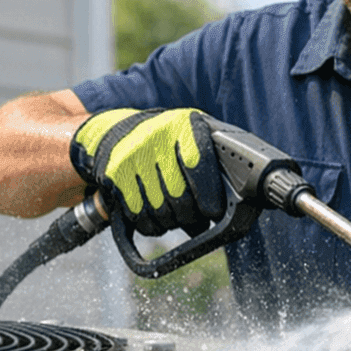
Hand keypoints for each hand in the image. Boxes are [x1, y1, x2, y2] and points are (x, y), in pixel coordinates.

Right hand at [69, 108, 224, 234]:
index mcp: (184, 125)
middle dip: (192, 216)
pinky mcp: (115, 175)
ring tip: (178, 216)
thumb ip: (213, 161)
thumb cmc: (168, 142)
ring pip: (160, 211)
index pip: (199, 167)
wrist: (117, 132)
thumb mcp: (193, 137)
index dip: (209, 197)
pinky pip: (139, 216)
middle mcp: (156, 137)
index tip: (214, 212)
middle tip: (198, 219)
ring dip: (173, 222)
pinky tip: (158, 217)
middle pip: (180, 197)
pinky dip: (152, 225)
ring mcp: (133, 157)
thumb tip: (235, 202)